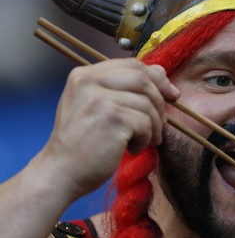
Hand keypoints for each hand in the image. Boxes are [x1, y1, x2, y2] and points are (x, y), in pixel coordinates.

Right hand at [37, 58, 179, 200]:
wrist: (61, 173)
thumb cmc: (83, 143)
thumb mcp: (97, 107)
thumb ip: (124, 88)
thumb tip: (161, 71)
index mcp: (84, 75)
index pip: (131, 64)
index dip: (156, 78)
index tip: (170, 94)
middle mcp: (88, 81)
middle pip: (143, 79)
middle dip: (160, 101)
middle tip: (161, 123)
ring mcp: (100, 98)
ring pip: (148, 104)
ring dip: (154, 126)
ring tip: (144, 140)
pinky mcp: (112, 118)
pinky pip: (146, 123)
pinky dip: (146, 139)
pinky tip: (131, 149)